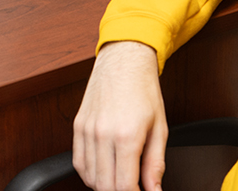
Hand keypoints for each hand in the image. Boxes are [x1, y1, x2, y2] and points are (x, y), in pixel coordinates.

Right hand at [73, 41, 167, 190]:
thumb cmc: (143, 89)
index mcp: (126, 135)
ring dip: (104, 185)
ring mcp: (87, 130)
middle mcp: (103, 133)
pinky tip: (104, 170)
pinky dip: (90, 173)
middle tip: (132, 185)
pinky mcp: (78, 126)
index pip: (124, 186)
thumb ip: (156, 164)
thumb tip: (154, 189)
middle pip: (104, 186)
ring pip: (89, 177)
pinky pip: (78, 162)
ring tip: (120, 178)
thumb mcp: (159, 127)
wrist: (123, 60)